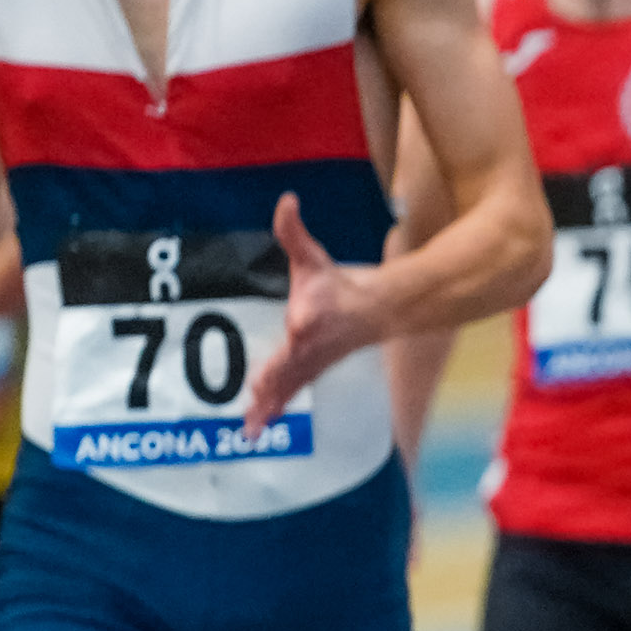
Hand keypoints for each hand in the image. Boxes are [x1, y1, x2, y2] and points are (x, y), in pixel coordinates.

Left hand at [239, 194, 376, 433]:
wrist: (379, 311)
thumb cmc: (341, 284)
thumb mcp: (314, 257)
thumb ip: (292, 231)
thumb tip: (286, 200)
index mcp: (310, 318)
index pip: (302, 327)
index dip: (298, 331)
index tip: (288, 339)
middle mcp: (310, 346)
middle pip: (289, 369)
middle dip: (272, 386)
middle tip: (254, 405)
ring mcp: (312, 363)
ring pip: (287, 389)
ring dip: (269, 408)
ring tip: (250, 430)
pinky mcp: (311, 373)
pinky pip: (289, 394)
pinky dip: (274, 410)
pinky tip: (257, 426)